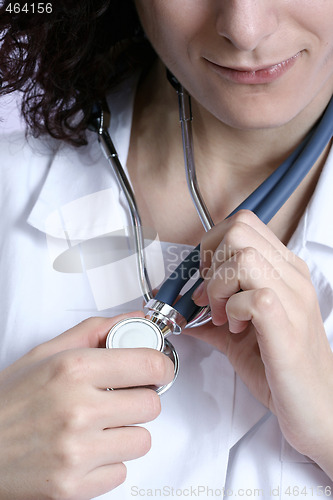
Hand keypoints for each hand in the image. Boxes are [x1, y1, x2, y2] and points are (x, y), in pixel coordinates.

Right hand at [0, 313, 173, 499]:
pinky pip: (121, 472)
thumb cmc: (8, 401)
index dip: (160, 366)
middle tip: (119, 398)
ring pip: (141, 441)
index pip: (149, 365)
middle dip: (140, 399)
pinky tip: (86, 450)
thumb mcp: (44, 354)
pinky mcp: (73, 487)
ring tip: (98, 426)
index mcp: (73, 370)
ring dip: (126, 433)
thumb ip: (94, 332)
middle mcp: (78, 410)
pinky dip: (108, 462)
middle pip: (151, 405)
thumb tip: (135, 320)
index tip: (156, 369)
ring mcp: (77, 452)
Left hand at [190, 210, 332, 471]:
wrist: (316, 407)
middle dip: (211, 261)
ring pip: (244, 257)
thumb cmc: (281, 369)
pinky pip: (251, 295)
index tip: (204, 277)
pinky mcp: (287, 324)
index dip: (212, 245)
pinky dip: (231, 310)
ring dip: (219, 286)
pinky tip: (235, 329)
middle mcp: (291, 277)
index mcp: (283, 271)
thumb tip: (177, 309)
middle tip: (210, 296)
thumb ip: (208, 318)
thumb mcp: (238, 336)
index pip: (243, 224)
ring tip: (221, 315)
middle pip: (239, 231)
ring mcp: (293, 298)